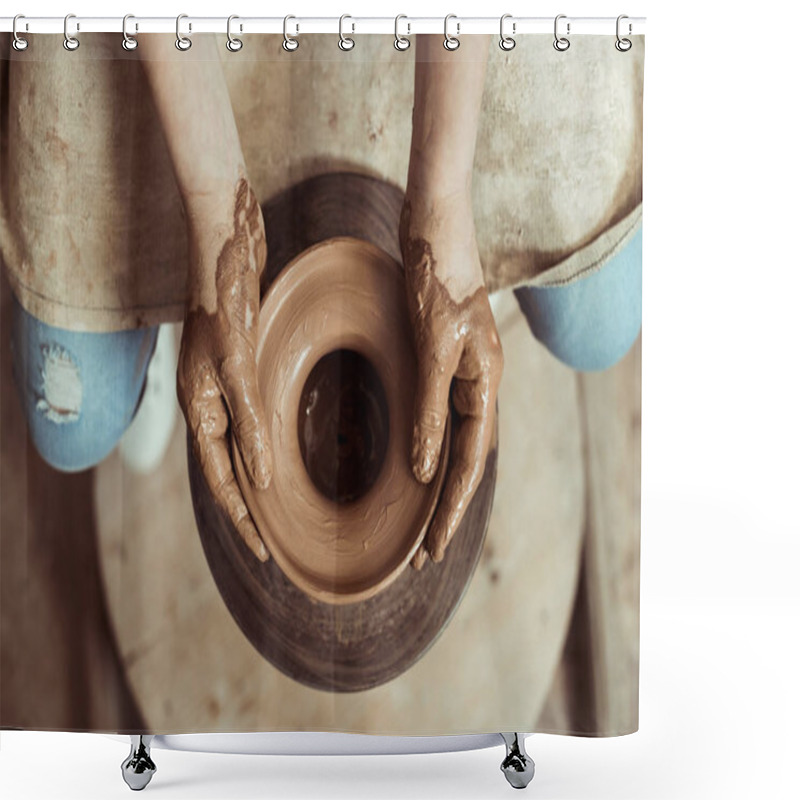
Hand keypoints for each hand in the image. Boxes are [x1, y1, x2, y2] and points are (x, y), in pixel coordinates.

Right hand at [178, 177, 272, 561]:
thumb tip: (261, 480)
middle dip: (247, 509)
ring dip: (256, 480)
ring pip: (238, 447)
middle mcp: (206, 401)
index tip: (263, 553)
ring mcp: (221, 384)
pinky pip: (249, 419)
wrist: (225, 245)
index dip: (242, 519)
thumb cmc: (226, 300)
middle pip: (226, 470)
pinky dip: (263, 443)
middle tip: (271, 542)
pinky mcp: (238, 366)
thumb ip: (249, 422)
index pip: (220, 480)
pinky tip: (282, 450)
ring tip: (278, 509)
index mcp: (199, 406)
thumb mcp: (238, 365)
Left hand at [400, 187, 502, 568]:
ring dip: (439, 484)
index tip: (431, 548)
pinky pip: (441, 417)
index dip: (451, 508)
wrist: (432, 225)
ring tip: (421, 524)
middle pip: (466, 460)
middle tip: (423, 554)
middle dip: (446, 508)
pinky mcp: (444, 359)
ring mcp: (463, 371)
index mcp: (486, 382)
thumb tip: (426, 469)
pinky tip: (418, 465)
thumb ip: (429, 408)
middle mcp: (479, 383)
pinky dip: (430, 448)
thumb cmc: (436, 278)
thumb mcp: (433, 346)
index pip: (471, 461)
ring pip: (455, 443)